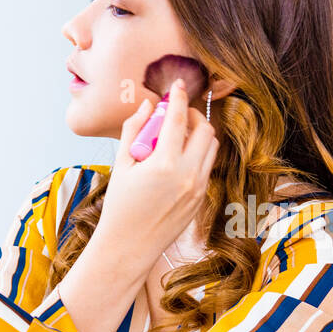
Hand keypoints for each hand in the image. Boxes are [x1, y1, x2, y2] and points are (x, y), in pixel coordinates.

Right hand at [99, 78, 219, 267]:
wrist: (130, 246)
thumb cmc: (120, 206)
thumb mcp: (122, 165)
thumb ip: (134, 130)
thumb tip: (147, 106)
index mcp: (165, 165)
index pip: (178, 119)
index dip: (179, 97)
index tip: (178, 85)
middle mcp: (188, 175)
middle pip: (205, 130)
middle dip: (193, 116)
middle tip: (177, 115)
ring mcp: (198, 188)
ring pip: (211, 147)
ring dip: (198, 135)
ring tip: (176, 137)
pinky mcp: (201, 198)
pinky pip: (207, 166)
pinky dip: (197, 154)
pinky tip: (178, 157)